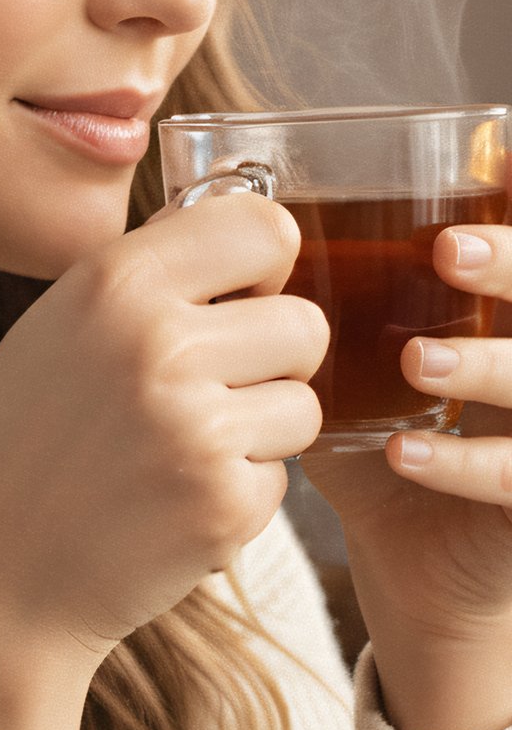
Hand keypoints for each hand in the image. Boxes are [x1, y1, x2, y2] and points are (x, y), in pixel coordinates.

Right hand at [0, 190, 326, 673]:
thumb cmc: (10, 458)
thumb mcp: (48, 335)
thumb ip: (140, 283)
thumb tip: (235, 237)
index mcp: (113, 284)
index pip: (265, 227)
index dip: (264, 271)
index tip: (239, 304)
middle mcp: (162, 346)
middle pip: (304, 325)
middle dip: (271, 364)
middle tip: (207, 399)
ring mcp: (197, 430)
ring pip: (304, 407)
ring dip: (258, 435)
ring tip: (179, 459)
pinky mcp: (222, 507)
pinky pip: (280, 480)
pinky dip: (236, 497)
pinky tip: (169, 510)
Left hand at [301, 176, 511, 729]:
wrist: (417, 572)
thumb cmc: (385, 462)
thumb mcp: (360, 385)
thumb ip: (331, 326)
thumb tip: (242, 258)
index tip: (492, 157)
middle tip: (450, 249)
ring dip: (491, 364)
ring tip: (420, 358)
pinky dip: (464, 463)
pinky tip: (401, 454)